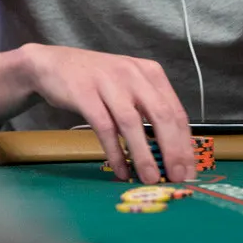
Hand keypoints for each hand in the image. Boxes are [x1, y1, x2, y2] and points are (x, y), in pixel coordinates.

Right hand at [21, 44, 192, 183]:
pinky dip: (115, 152)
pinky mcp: (85, 93)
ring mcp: (108, 82)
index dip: (185, 143)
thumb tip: (170, 152)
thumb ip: (149, 110)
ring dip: (144, 154)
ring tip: (151, 178)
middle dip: (173, 150)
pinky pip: (104, 127)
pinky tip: (120, 169)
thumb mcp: (129, 86)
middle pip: (161, 115)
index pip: (176, 111)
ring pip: (132, 123)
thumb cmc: (97, 80)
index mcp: (150, 73)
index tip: (190, 169)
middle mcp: (133, 74)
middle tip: (177, 176)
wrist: (53, 64)